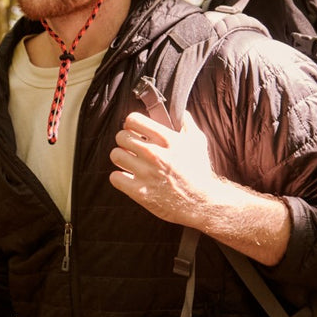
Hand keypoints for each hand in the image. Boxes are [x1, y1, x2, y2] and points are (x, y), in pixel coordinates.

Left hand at [108, 109, 219, 227]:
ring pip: (116, 155)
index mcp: (167, 139)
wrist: (201, 203)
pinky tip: (128, 177)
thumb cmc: (199, 172)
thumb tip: (182, 113)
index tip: (134, 130)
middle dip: (125, 141)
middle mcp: (154, 154)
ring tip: (129, 161)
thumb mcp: (198, 142)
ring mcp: (146, 173)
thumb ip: (187, 124)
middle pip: (121, 136)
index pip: (133, 120)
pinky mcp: (139, 191)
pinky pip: (115, 177)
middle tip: (131, 148)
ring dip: (121, 157)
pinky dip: (119, 177)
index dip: (131, 124)